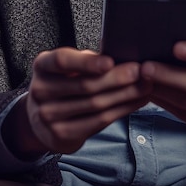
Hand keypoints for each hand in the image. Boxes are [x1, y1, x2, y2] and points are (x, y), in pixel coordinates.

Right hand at [3, 47, 151, 157]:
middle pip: (85, 85)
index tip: (110, 61)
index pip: (62, 61)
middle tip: (139, 71)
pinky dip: (122, 110)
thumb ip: (87, 59)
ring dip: (125, 95)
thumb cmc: (63, 82)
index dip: (87, 62)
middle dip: (117, 78)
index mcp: (42, 65)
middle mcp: (40, 91)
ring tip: (145, 85)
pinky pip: (99, 122)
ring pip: (96, 105)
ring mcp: (48, 116)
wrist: (40, 119)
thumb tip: (120, 49)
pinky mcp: (62, 136)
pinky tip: (136, 101)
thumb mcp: (67, 66)